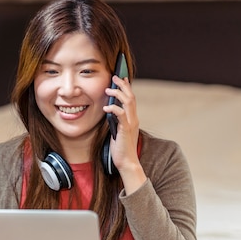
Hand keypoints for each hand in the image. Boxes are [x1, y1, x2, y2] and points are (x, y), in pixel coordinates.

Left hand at [104, 76, 145, 193]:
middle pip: (131, 96)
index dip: (127, 87)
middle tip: (114, 77)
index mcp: (132, 119)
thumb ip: (115, 120)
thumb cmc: (120, 148)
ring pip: (128, 102)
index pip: (131, 99)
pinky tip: (106, 107)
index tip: (122, 78)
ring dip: (118, 93)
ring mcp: (131, 124)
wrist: (127, 162)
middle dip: (123, 85)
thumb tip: (108, 110)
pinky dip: (114, 108)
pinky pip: (121, 114)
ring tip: (108, 89)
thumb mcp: (118, 130)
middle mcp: (134, 119)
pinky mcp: (126, 129)